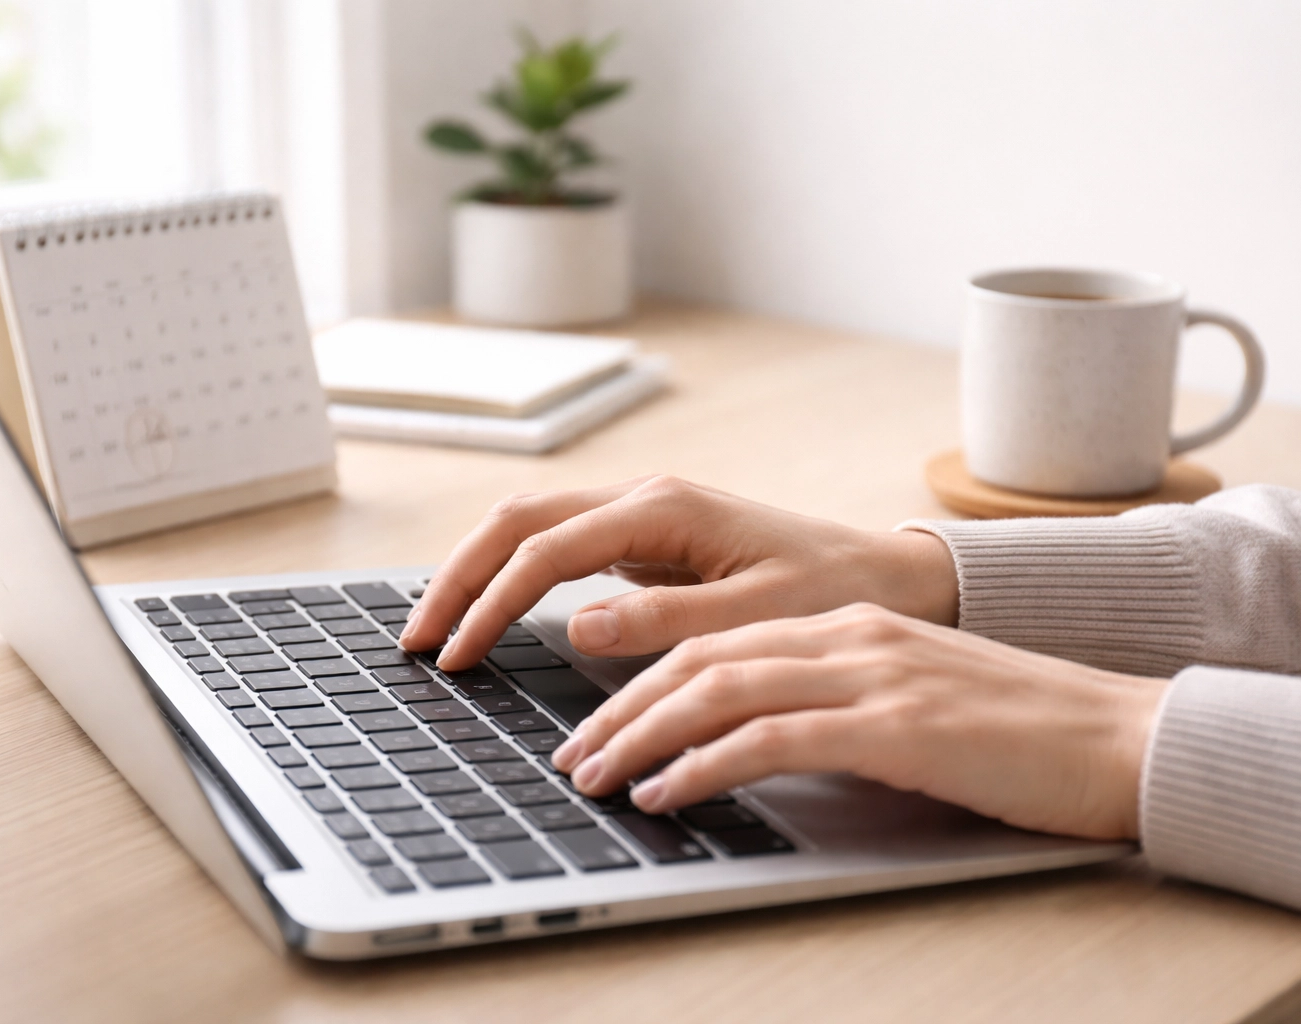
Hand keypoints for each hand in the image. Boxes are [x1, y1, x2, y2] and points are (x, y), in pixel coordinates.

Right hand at [399, 475, 959, 670]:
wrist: (883, 576)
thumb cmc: (832, 593)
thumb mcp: (757, 615)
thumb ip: (666, 619)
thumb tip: (577, 624)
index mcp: (663, 508)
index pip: (546, 552)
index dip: (491, 603)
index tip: (456, 655)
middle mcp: (642, 499)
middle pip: (518, 522)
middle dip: (458, 577)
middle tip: (416, 641)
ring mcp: (640, 515)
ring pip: (530, 527)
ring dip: (477, 571)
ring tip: (438, 627)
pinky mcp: (645, 539)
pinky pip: (558, 546)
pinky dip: (512, 575)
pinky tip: (492, 611)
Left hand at [551, 603, 1167, 839]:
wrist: (1119, 736)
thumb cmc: (1019, 732)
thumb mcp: (911, 699)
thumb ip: (836, 704)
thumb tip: (755, 742)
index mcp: (849, 625)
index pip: (718, 642)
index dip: (644, 682)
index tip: (600, 724)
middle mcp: (850, 636)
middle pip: (701, 660)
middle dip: (623, 710)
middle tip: (575, 755)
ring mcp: (872, 675)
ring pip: (720, 691)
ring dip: (643, 736)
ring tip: (598, 777)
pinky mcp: (895, 726)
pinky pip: (771, 739)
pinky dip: (704, 765)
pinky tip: (669, 794)